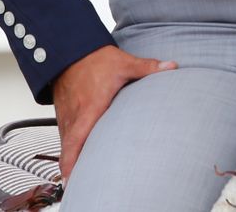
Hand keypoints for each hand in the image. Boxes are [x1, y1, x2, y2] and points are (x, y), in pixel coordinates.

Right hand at [52, 44, 175, 179]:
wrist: (71, 51)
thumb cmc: (95, 59)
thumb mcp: (124, 63)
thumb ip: (147, 68)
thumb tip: (171, 67)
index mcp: (89, 107)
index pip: (76, 139)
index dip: (72, 161)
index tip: (72, 178)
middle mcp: (74, 115)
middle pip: (68, 149)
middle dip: (70, 168)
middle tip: (75, 185)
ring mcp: (66, 116)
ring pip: (65, 144)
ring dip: (70, 160)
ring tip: (78, 177)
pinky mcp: (63, 114)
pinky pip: (64, 136)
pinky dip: (69, 148)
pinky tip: (77, 157)